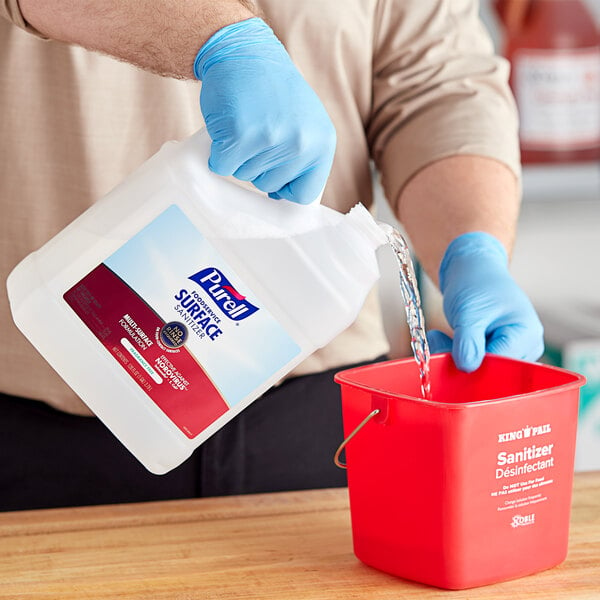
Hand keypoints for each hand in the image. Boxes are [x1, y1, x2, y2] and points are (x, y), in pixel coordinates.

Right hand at [194, 18, 335, 203]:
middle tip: (258, 132)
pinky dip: (218, 152)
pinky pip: (222, 165)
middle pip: (268, 185)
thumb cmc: (272, 91)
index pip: (304, 194)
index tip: (274, 176)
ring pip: (244, 175)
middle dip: (256, 165)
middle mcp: (302, 144)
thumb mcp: (304, 124)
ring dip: (237, 155)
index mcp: (322, 143)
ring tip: (246, 123)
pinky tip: (228, 126)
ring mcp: (272, 139)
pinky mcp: (241, 135)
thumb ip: (301, 159)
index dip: (283, 188)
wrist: (244, 53)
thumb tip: (283, 197)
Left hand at [427, 232, 543, 371]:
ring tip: (439, 336)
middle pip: (491, 371)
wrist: (472, 269)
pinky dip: (455, 353)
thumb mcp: (469, 312)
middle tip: (437, 340)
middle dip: (460, 359)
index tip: (448, 349)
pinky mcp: (495, 352)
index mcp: (527, 336)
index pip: (500, 366)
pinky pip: (474, 363)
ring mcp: (510, 351)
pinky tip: (444, 338)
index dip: (472, 363)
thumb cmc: (476, 283)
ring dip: (454, 356)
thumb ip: (469, 342)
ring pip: (479, 369)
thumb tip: (467, 367)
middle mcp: (525, 347)